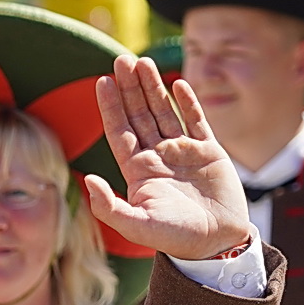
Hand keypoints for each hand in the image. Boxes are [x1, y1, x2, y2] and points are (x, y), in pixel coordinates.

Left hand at [86, 54, 249, 259]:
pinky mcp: (209, 151)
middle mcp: (158, 157)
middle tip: (121, 60)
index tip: (102, 81)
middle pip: (139, 114)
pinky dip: (188, 102)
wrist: (217, 244)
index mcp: (139, 171)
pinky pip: (196, 121)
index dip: (110, 107)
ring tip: (143, 62)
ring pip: (164, 112)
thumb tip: (86, 180)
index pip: (119, 131)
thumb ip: (109, 206)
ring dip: (153, 87)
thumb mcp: (137, 226)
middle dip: (130, 88)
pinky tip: (178, 83)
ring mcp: (183, 152)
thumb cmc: (175, 238)